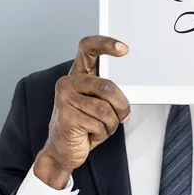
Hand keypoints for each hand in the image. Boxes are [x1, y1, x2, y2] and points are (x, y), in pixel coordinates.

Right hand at [34, 35, 130, 188]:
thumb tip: (130, 87)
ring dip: (111, 123)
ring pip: (105, 109)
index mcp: (78, 74)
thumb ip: (108, 90)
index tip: (124, 49)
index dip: (106, 44)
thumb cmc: (85, 123)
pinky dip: (102, 133)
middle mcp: (68, 82)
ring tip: (103, 127)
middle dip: (121, 105)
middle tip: (123, 115)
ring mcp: (64, 98)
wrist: (63, 150)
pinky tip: (91, 134)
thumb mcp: (98, 102)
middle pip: (107, 86)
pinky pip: (97, 123)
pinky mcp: (65, 116)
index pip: (88, 48)